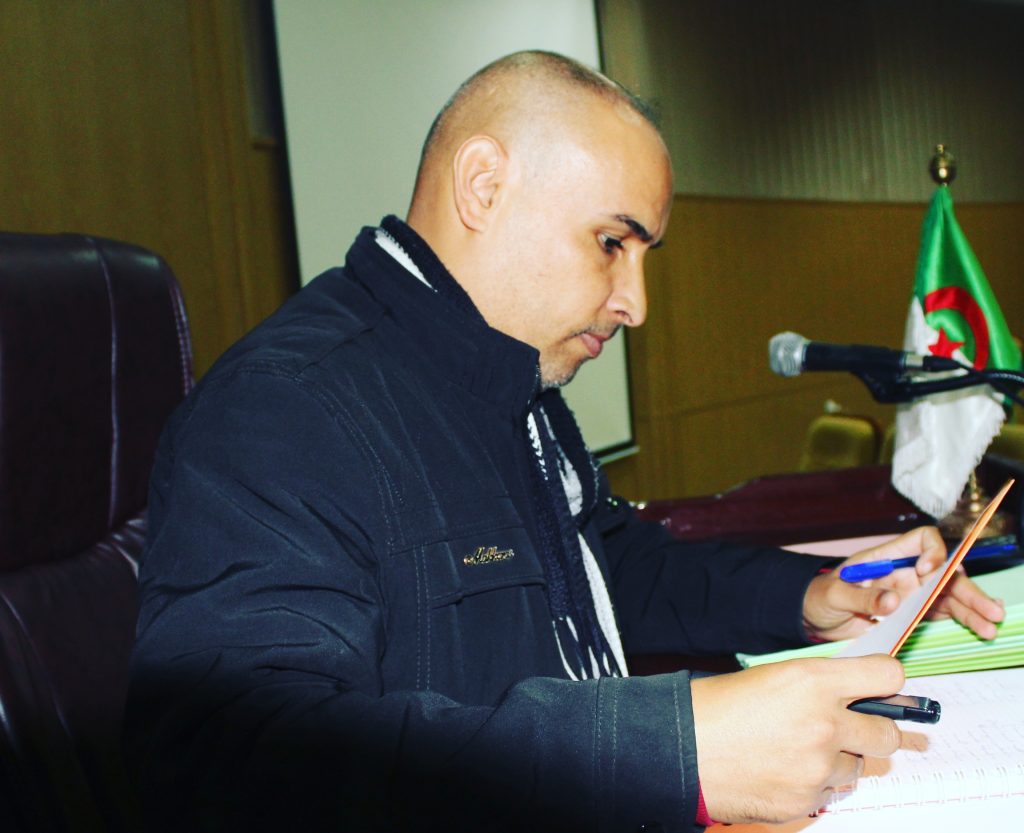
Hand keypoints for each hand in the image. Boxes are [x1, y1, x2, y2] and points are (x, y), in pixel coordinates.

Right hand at [692, 655, 903, 822]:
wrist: (682, 748)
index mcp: (814, 681)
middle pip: (888, 732)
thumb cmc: (719, 707)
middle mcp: (825, 723)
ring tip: (798, 750)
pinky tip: (783, 770)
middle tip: (851, 728)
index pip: (887, 675)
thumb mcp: (774, 677)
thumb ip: (822, 685)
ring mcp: (819, 767)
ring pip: (859, 765)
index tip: (884, 688)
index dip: (888, 681)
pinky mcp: (807, 800)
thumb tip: (861, 696)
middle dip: (875, 729)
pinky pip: (831, 791)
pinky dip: (814, 782)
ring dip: (839, 759)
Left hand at [802, 526, 1005, 642]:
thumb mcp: (834, 595)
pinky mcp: (911, 613)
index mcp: (886, 557)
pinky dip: (961, 620)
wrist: (813, 618)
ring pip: (949, 595)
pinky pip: (941, 614)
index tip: (930, 572)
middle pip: (944, 572)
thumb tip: (894, 602)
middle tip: (989, 608)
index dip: (933, 552)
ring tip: (991, 624)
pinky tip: (980, 628)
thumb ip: (862, 599)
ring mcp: (911, 593)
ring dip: (971, 609)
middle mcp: (904, 572)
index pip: (921, 540)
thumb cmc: (819, 597)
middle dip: (967, 588)